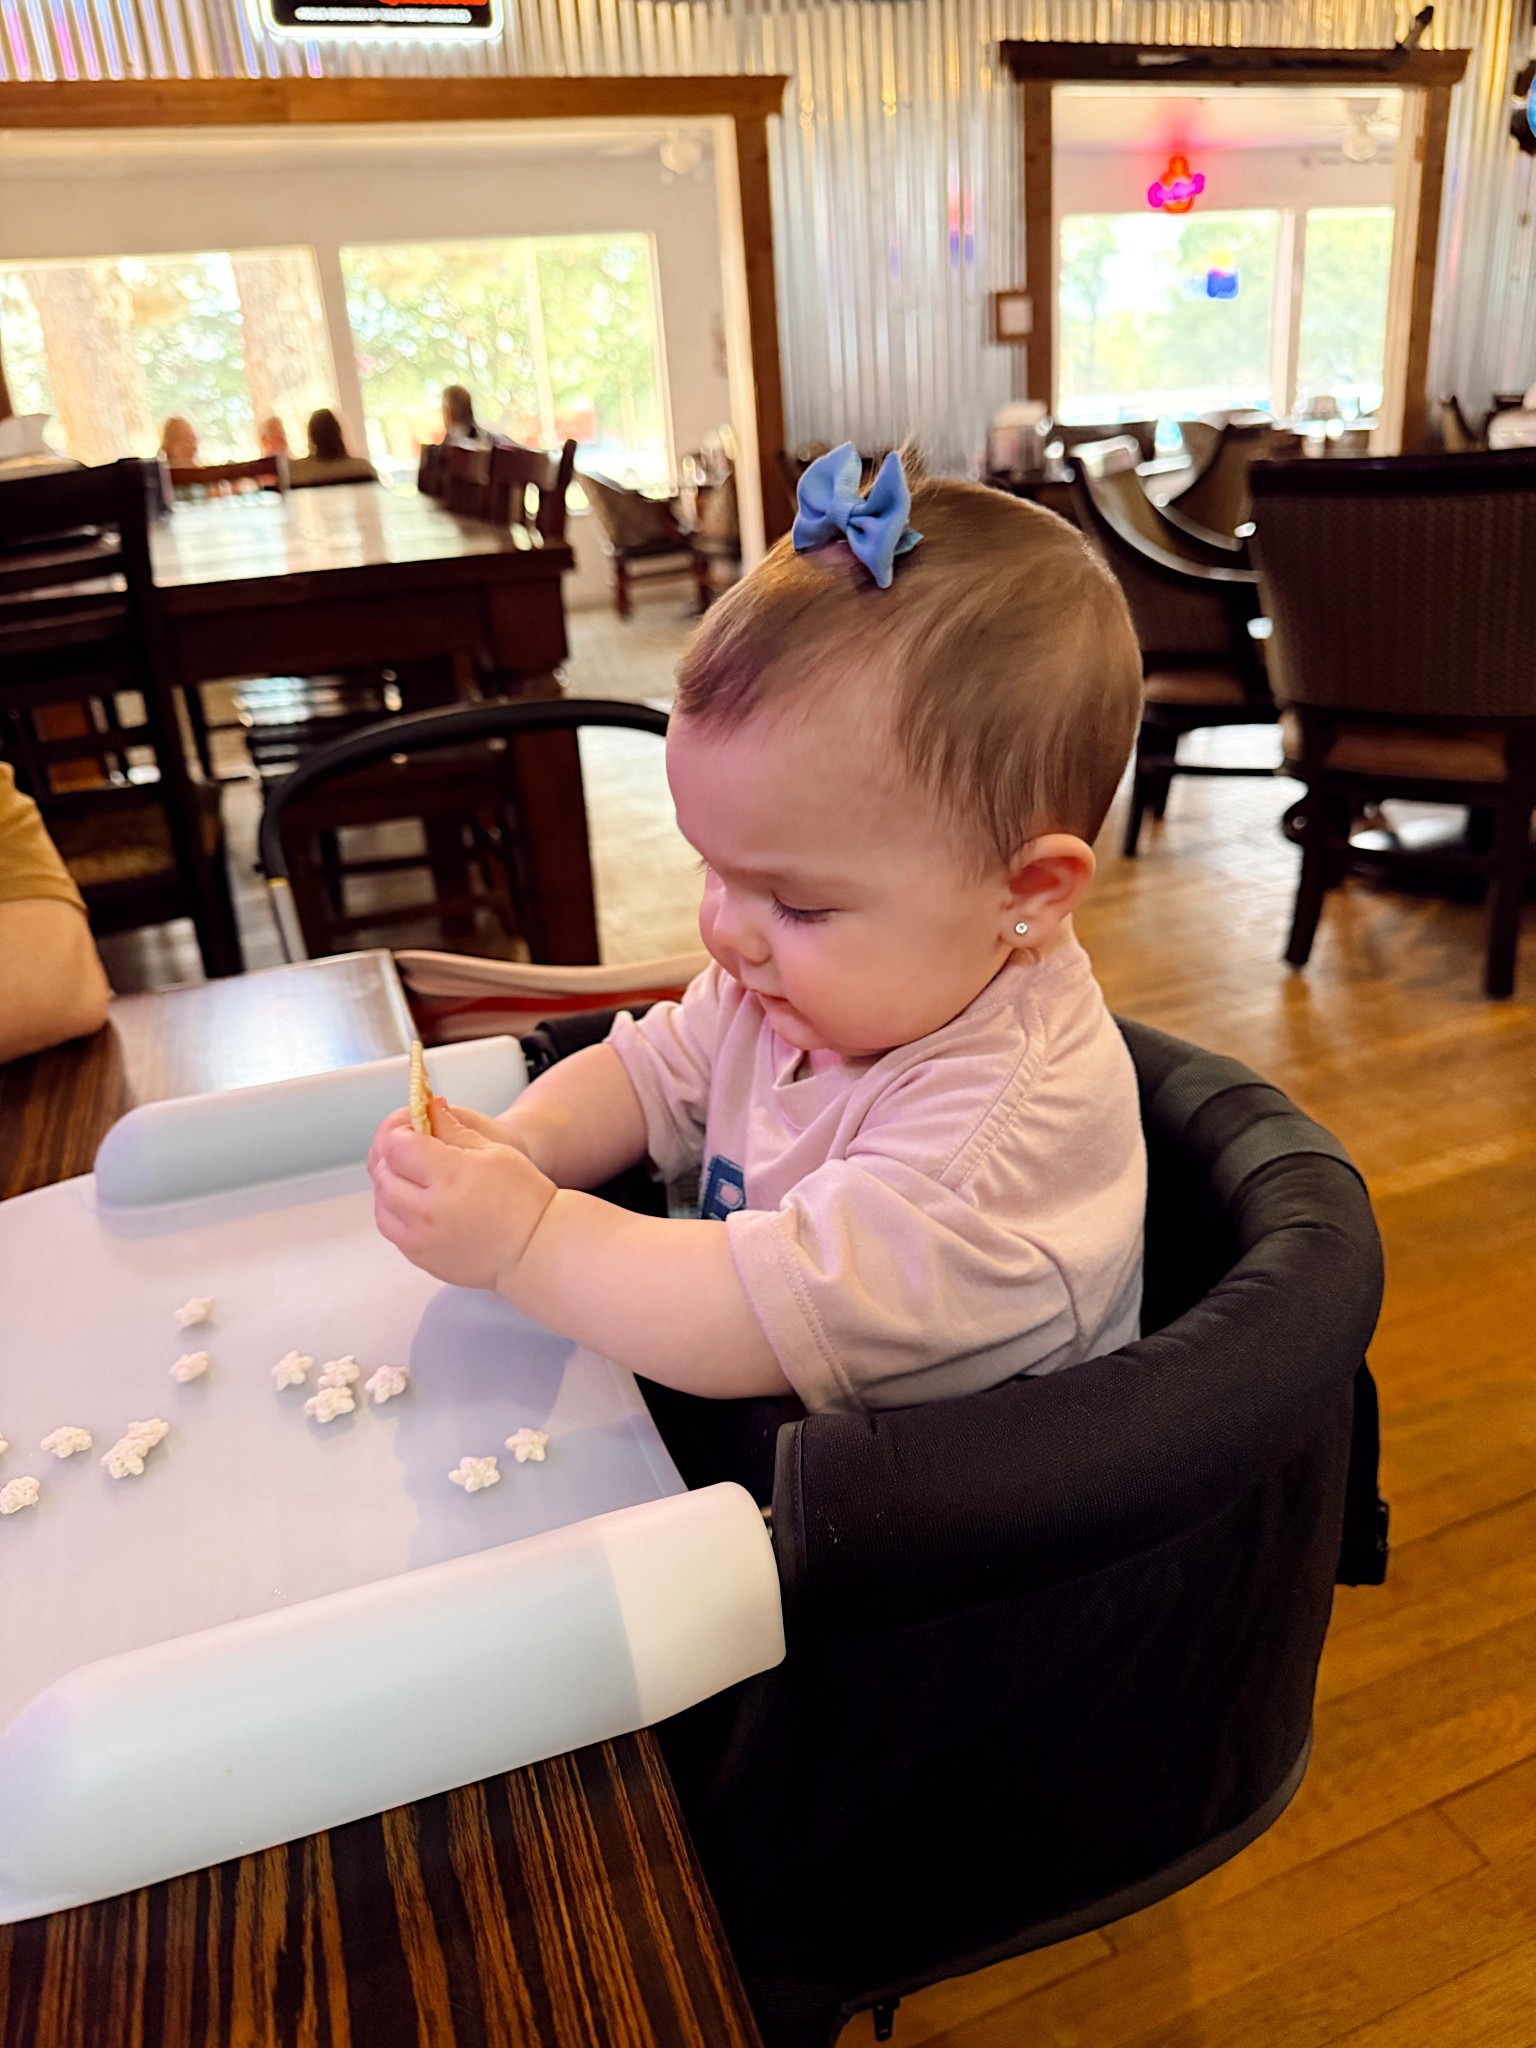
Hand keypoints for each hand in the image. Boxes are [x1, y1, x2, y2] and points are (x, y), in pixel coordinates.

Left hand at [370, 1102, 556, 1292]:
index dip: (400, 1130)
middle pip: (383, 1172)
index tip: (412, 1126)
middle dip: (391, 1153)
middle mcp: (428, 1210)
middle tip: (409, 1145)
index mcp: (450, 1176)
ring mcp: (421, 1238)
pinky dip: (394, 1209)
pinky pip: (391, 1228)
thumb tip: (429, 1108)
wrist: (534, 1247)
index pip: (397, 1145)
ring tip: (410, 1174)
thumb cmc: (523, 1198)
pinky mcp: (420, 1258)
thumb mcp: (494, 1149)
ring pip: (381, 1202)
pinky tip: (413, 1200)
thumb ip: (453, 1127)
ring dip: (388, 1182)